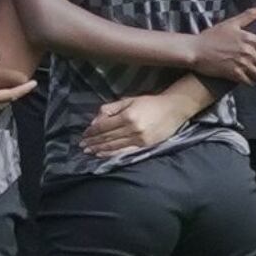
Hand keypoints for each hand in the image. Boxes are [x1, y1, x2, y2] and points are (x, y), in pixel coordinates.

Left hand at [81, 91, 196, 157]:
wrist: (173, 109)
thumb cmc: (150, 102)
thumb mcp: (129, 100)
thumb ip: (111, 109)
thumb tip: (95, 122)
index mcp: (128, 116)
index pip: (104, 126)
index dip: (92, 131)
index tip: (84, 134)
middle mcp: (133, 129)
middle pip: (108, 137)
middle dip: (93, 142)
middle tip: (82, 146)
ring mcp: (139, 139)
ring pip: (114, 146)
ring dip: (100, 149)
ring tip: (89, 152)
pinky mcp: (145, 146)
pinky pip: (125, 152)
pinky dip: (112, 154)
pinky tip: (103, 155)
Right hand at [189, 1, 255, 83]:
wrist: (195, 50)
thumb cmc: (212, 35)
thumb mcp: (232, 22)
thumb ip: (252, 14)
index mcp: (249, 38)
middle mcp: (248, 52)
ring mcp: (241, 64)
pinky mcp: (234, 75)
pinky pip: (250, 82)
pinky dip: (251, 81)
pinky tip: (248, 78)